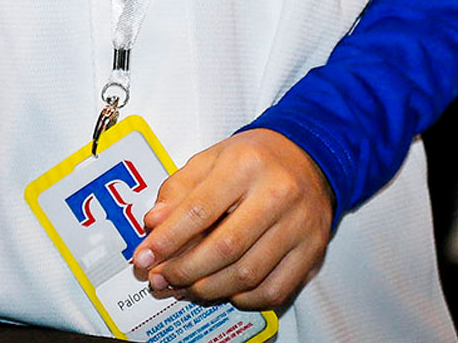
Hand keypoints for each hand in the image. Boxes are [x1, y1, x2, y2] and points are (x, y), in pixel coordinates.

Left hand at [128, 129, 332, 312]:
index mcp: (245, 165)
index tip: (145, 257)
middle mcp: (277, 194)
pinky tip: (224, 290)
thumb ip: (179, 189)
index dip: (167, 239)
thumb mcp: (210, 159)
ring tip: (185, 287)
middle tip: (161, 279)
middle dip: (185, 270)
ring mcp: (299, 226)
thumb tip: (155, 223)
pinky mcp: (312, 252)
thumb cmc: (253, 160)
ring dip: (209, 288)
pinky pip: (274, 290)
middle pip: (225, 247)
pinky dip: (244, 299)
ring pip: (248, 274)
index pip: (199, 210)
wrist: (307, 158)